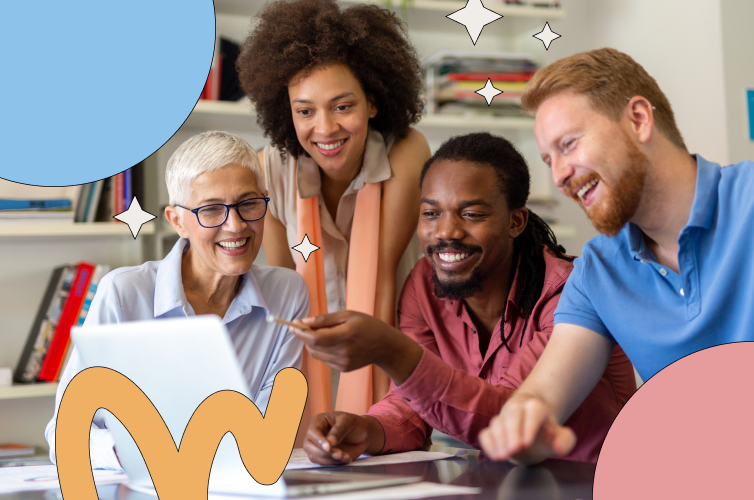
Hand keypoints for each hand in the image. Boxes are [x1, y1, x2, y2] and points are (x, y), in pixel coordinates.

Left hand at [290, 311, 421, 382]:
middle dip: (304, 336)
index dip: (301, 332)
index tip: (292, 324)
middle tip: (304, 325)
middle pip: (313, 346)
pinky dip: (321, 350)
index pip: (316, 338)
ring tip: (321, 332)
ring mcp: (343, 363)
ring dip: (312, 343)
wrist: (385, 346)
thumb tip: (304, 322)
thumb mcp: (348, 315)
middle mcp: (344, 352)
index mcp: (346, 335)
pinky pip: (324, 359)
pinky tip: (331, 342)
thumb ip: (325, 320)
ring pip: (316, 354)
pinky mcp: (343, 369)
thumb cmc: (368, 325)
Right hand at [303, 412, 384, 464]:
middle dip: (322, 453)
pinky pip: (324, 464)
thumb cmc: (354, 424)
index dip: (318, 440)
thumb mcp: (349, 421)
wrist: (364, 435)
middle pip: (308, 446)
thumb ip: (339, 430)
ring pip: (315, 457)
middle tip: (338, 453)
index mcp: (319, 422)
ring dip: (329, 460)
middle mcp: (316, 435)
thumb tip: (330, 442)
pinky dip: (335, 463)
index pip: (312, 432)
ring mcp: (320, 447)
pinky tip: (346, 457)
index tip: (329, 447)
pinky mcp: (325, 457)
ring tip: (344, 456)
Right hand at [478, 395, 575, 464]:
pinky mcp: (492, 429)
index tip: (527, 443)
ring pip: (497, 423)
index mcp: (536, 407)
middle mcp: (517, 408)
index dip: (529, 427)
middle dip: (511, 433)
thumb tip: (559, 447)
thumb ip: (564, 441)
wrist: (530, 428)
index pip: (533, 412)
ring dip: (498, 440)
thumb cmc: (546, 434)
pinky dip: (488, 444)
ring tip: (504, 456)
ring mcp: (502, 417)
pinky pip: (485, 434)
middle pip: (512, 416)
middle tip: (513, 450)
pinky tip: (494, 455)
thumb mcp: (560, 437)